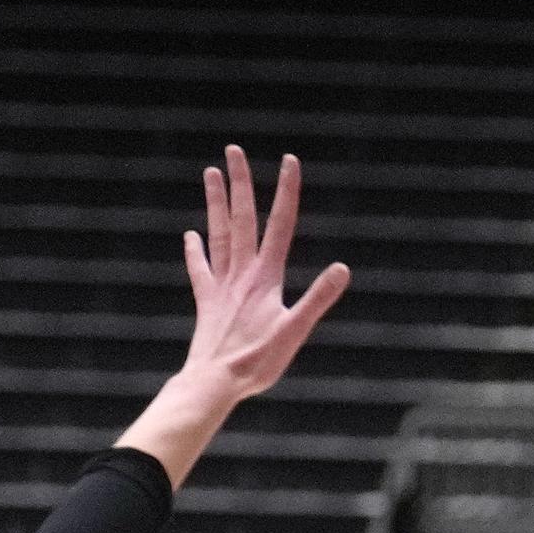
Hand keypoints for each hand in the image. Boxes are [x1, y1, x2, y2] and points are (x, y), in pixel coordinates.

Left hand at [179, 147, 350, 401]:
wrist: (214, 382)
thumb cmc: (257, 361)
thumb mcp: (295, 331)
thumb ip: (318, 298)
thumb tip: (343, 268)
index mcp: (265, 277)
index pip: (280, 225)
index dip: (287, 191)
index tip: (290, 160)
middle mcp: (241, 274)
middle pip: (241, 218)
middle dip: (240, 183)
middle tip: (233, 150)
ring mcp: (221, 286)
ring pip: (218, 233)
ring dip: (215, 203)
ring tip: (211, 173)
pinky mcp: (208, 302)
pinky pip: (200, 269)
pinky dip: (196, 250)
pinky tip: (191, 235)